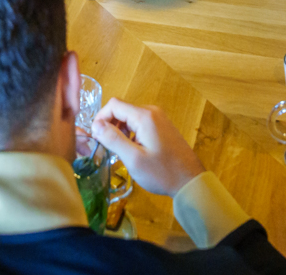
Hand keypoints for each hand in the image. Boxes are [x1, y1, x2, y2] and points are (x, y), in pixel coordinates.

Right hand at [90, 98, 204, 197]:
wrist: (189, 181)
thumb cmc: (161, 172)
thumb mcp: (134, 159)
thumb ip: (113, 139)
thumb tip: (95, 125)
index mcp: (144, 116)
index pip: (113, 105)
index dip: (100, 118)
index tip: (95, 137)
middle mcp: (152, 111)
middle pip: (121, 110)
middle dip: (109, 125)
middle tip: (106, 147)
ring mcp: (158, 118)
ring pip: (129, 117)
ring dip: (119, 131)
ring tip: (118, 151)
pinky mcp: (161, 126)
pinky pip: (139, 123)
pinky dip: (130, 133)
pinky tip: (131, 150)